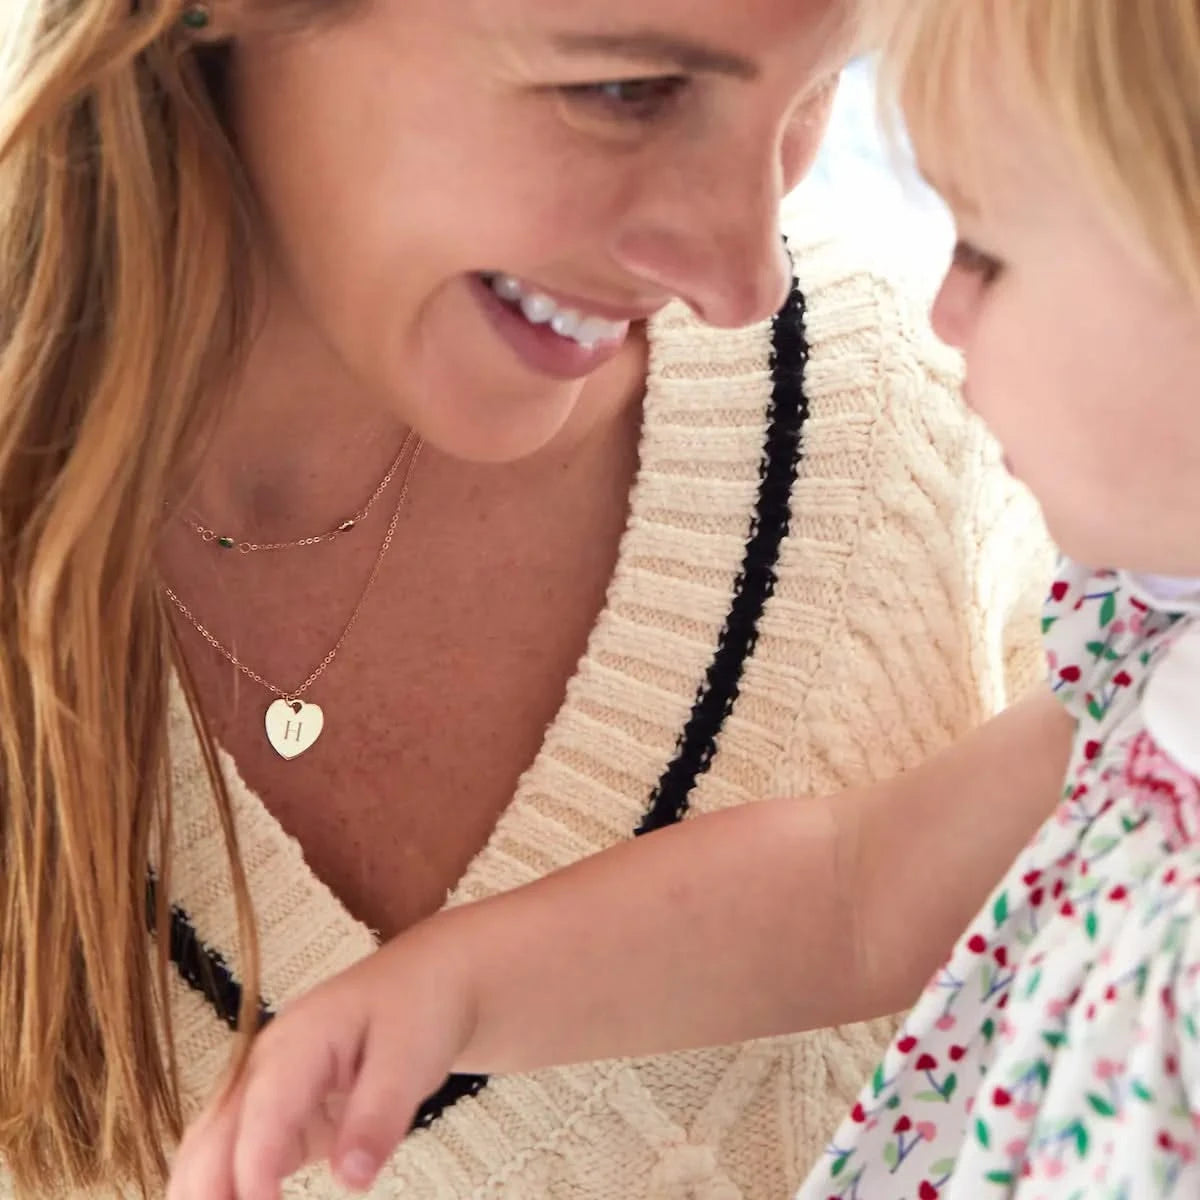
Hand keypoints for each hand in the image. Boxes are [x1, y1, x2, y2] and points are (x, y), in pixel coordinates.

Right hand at [167, 920, 476, 1199]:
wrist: (426, 979)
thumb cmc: (419, 1008)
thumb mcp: (412, 1056)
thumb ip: (379, 1115)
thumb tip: (350, 1179)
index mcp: (297, 1042)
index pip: (262, 1113)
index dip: (252, 1172)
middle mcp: (265, 1067)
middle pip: (212, 1136)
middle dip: (206, 1192)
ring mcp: (266, 1089)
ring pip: (211, 1150)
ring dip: (207, 1193)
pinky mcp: (280, 1115)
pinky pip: (238, 1156)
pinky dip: (230, 1191)